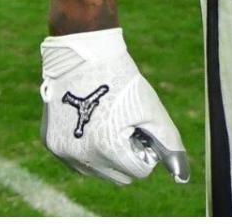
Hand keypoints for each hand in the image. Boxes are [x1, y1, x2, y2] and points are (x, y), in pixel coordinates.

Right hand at [39, 29, 188, 184]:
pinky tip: (92, 122)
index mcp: (106, 149)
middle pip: (118, 177)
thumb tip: (181, 175)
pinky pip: (77, 160)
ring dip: (107, 155)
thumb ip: (168, 142)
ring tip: (108, 121)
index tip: (139, 125)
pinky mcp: (50, 143)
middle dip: (126, 155)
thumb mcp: (151, 109)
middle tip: (125, 124)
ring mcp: (62, 151)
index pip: (138, 171)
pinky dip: (88, 148)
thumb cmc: (122, 80)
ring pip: (96, 171)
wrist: (83, 55)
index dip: (145, 148)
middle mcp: (80, 156)